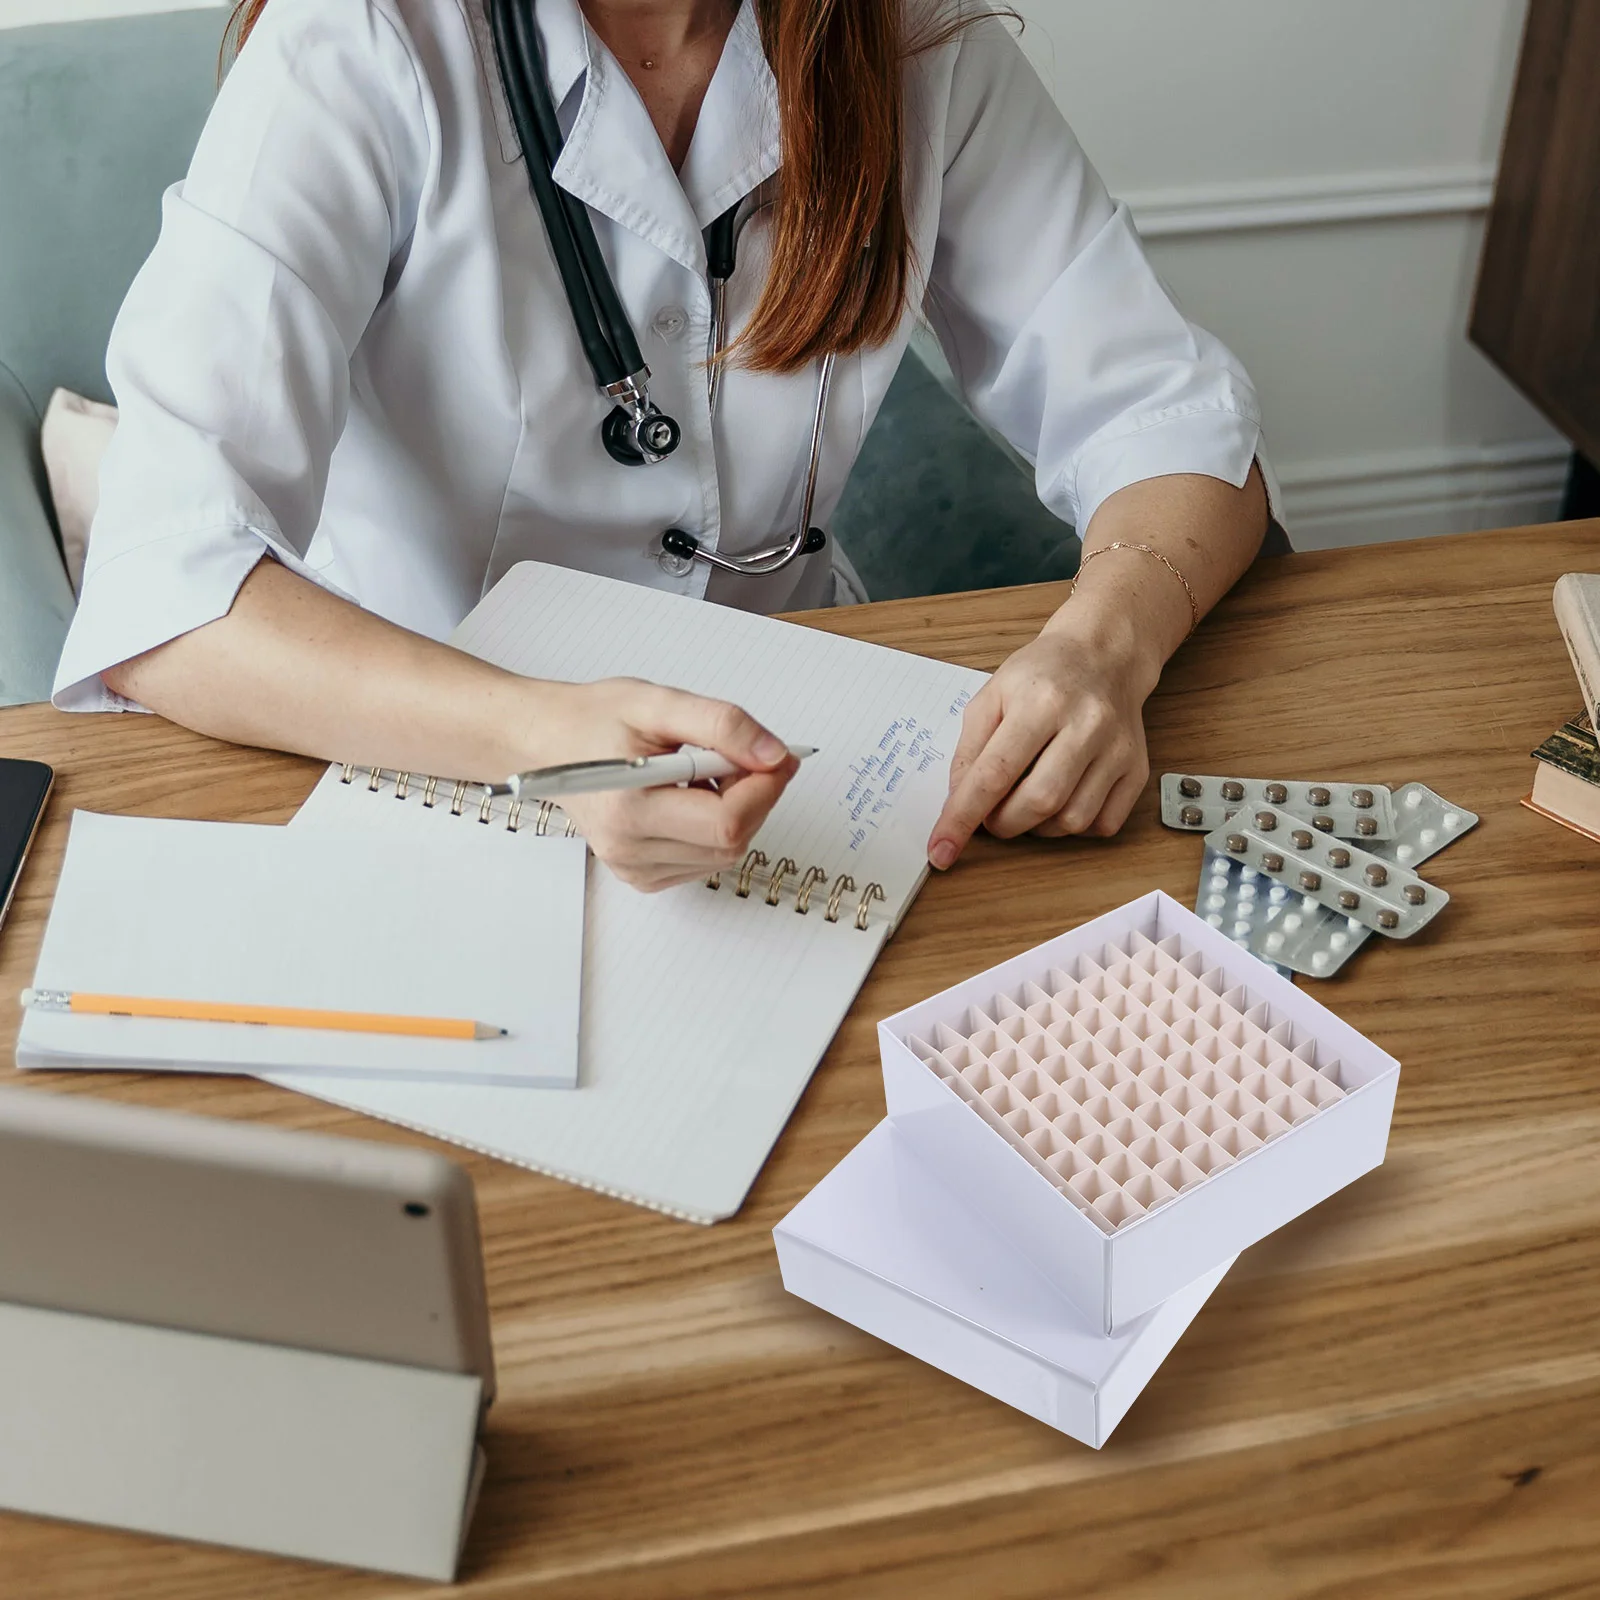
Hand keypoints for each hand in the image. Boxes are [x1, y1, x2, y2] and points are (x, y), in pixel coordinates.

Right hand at [534, 678, 797, 892]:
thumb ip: (721, 725)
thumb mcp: (658, 703)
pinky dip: (716, 829)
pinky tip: (694, 797)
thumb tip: (773, 754)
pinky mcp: (642, 875)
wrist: (548, 742)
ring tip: (707, 771)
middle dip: (755, 797)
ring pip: (723, 854)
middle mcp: (628, 849)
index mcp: (628, 808)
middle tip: (745, 755)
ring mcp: (634, 867)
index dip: (765, 788)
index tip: (778, 756)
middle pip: (731, 841)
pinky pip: (705, 860)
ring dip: (737, 812)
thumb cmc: (593, 721)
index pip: (726, 821)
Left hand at [926, 622, 1154, 867]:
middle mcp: (1086, 724)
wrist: (1104, 655)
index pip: (995, 772)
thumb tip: (958, 803)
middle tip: (992, 814)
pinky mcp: (1136, 769)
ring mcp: (1117, 749)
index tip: (942, 850)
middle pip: (1038, 801)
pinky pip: (1103, 824)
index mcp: (1041, 701)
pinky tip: (1062, 800)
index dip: (963, 817)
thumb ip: (969, 749)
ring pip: (1072, 820)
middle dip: (1003, 823)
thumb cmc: (1043, 675)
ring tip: (1028, 800)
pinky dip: (1074, 826)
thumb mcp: (992, 695)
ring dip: (1037, 827)